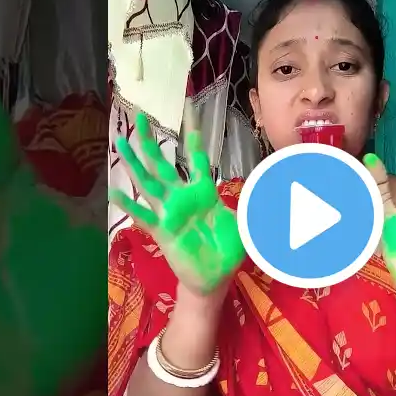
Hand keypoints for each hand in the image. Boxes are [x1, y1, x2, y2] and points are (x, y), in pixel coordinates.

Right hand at [110, 110, 244, 297]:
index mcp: (204, 192)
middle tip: (140, 116)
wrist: (214, 278)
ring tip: (120, 143)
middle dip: (151, 141)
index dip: (193, 141)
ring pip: (148, 182)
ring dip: (134, 163)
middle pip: (164, 163)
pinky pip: (144, 216)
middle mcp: (183, 197)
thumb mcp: (248, 225)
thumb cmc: (228, 249)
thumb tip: (280, 195)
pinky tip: (116, 192)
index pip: (198, 160)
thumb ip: (259, 209)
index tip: (188, 120)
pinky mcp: (162, 231)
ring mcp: (170, 212)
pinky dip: (130, 205)